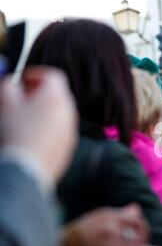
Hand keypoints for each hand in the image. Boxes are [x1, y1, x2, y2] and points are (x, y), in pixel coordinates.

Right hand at [0, 67, 77, 182]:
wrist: (26, 171)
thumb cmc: (16, 135)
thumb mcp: (5, 104)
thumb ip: (9, 86)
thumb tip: (12, 83)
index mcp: (57, 98)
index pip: (53, 76)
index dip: (35, 74)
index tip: (20, 80)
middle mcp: (69, 113)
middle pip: (58, 95)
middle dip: (39, 93)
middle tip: (20, 98)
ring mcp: (71, 132)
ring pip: (59, 115)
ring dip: (43, 112)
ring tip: (23, 119)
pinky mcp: (68, 148)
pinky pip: (59, 132)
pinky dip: (48, 129)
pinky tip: (30, 137)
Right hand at [63, 204, 149, 245]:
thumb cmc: (77, 237)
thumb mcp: (95, 219)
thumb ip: (118, 215)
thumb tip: (137, 208)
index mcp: (107, 218)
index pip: (136, 220)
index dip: (143, 228)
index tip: (141, 235)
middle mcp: (109, 231)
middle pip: (139, 237)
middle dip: (142, 245)